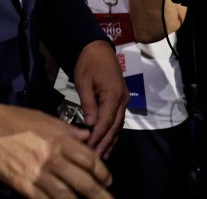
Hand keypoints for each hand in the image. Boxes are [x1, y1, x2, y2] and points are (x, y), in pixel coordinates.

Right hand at [0, 101, 112, 197]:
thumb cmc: (13, 119)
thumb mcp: (43, 118)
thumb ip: (67, 129)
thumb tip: (88, 137)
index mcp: (59, 139)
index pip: (90, 160)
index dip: (103, 173)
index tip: (107, 180)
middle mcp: (52, 157)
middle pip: (84, 182)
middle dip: (101, 196)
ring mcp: (37, 173)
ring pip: (67, 197)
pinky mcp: (23, 185)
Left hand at [72, 40, 127, 157]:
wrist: (97, 48)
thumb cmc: (88, 63)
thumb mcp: (83, 81)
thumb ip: (88, 103)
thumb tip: (90, 123)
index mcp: (113, 95)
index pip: (106, 121)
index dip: (98, 136)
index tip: (89, 148)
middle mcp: (122, 100)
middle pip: (114, 126)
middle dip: (105, 142)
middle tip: (95, 158)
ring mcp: (123, 100)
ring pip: (118, 125)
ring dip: (110, 140)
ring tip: (101, 155)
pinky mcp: (120, 100)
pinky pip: (118, 119)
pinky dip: (113, 132)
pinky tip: (107, 142)